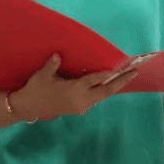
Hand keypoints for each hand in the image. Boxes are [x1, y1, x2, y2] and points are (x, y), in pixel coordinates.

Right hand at [12, 54, 137, 119]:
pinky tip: (111, 84)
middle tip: (135, 72)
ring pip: (103, 96)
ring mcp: (82, 106)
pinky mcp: (80, 109)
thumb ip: (52, 65)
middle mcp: (81, 100)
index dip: (106, 74)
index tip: (119, 68)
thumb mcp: (42, 76)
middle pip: (106, 90)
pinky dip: (105, 91)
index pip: (94, 80)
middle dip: (121, 81)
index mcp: (74, 90)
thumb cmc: (36, 89)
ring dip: (115, 86)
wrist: (29, 107)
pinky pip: (97, 99)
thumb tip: (58, 55)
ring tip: (128, 76)